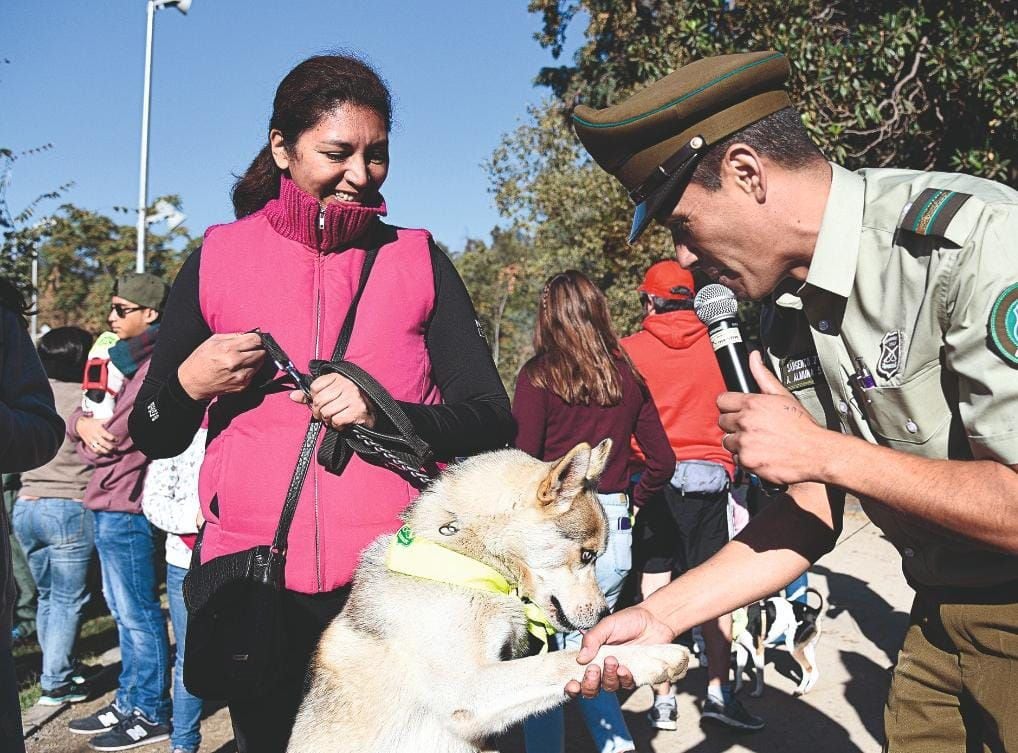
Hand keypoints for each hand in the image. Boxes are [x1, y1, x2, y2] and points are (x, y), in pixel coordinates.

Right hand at [77, 416, 116, 454]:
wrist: (79, 425)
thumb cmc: (91, 422)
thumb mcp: (99, 420)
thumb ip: (107, 420)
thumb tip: (115, 416)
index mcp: (98, 429)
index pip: (107, 435)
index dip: (113, 438)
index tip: (117, 439)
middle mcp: (95, 435)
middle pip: (104, 443)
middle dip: (110, 447)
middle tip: (116, 448)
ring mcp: (91, 440)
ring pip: (99, 448)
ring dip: (105, 451)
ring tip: (111, 453)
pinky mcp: (88, 443)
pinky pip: (94, 449)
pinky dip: (99, 452)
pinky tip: (104, 453)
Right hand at [177, 333, 265, 400]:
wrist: (191, 384)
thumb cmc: (200, 360)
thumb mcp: (213, 341)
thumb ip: (234, 336)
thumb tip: (251, 334)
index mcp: (228, 349)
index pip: (256, 340)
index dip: (256, 338)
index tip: (254, 339)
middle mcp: (236, 362)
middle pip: (262, 352)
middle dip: (257, 348)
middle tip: (249, 349)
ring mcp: (241, 376)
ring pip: (260, 363)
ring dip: (254, 359)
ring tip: (242, 359)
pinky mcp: (242, 385)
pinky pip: (254, 373)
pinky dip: (250, 369)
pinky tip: (238, 368)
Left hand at [290, 373, 375, 430]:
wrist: (375, 411)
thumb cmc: (350, 401)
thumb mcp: (332, 392)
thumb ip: (311, 394)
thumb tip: (293, 395)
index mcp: (338, 377)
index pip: (314, 387)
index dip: (313, 398)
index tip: (319, 403)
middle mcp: (346, 384)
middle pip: (318, 401)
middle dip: (318, 412)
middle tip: (324, 416)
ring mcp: (353, 397)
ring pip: (326, 412)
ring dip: (328, 420)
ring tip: (334, 418)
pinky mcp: (358, 410)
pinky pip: (336, 420)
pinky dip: (337, 425)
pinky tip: (342, 423)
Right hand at [565, 605, 675, 698]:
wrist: (654, 621)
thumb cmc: (628, 621)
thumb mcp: (606, 626)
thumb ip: (592, 639)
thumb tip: (579, 658)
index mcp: (592, 657)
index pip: (578, 677)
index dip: (573, 687)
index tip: (572, 684)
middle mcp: (603, 669)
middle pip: (591, 690)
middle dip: (590, 684)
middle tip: (593, 669)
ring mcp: (619, 675)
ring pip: (609, 687)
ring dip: (608, 677)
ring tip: (612, 660)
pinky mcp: (634, 677)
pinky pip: (627, 685)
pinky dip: (624, 678)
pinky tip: (624, 668)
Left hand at [716, 351, 826, 484]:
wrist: (815, 452)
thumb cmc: (802, 426)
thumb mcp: (783, 395)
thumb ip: (763, 376)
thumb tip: (753, 357)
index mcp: (752, 403)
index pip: (722, 400)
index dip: (730, 406)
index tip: (737, 411)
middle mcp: (745, 421)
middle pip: (722, 421)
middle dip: (734, 425)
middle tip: (750, 428)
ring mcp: (745, 442)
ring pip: (727, 441)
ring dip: (738, 442)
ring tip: (756, 442)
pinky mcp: (747, 460)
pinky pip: (736, 458)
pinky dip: (745, 459)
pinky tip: (760, 454)